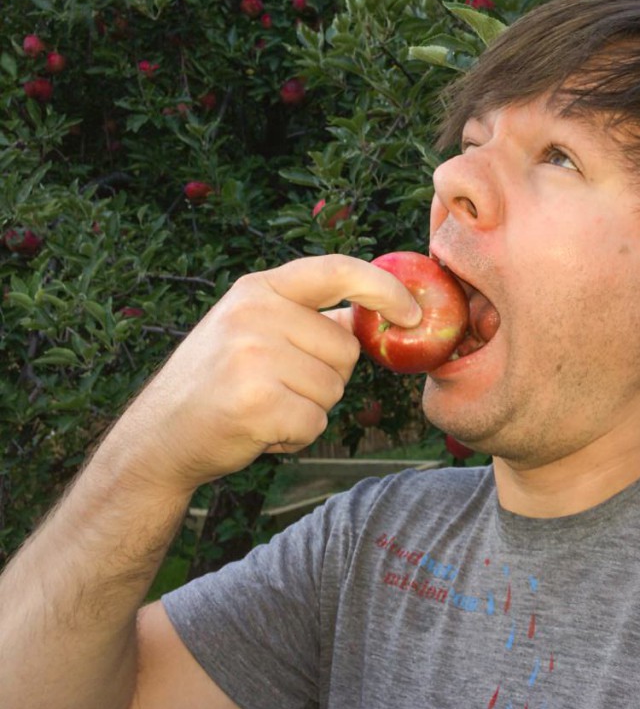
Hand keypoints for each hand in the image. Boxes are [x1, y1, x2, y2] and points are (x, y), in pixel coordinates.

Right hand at [98, 255, 421, 493]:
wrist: (157, 437)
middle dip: (326, 375)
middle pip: (346, 348)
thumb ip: (306, 317)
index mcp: (259, 289)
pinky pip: (316, 422)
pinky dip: (297, 435)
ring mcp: (253, 356)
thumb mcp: (251, 329)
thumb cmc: (216, 384)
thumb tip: (378, 311)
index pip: (337, 271)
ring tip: (263, 406)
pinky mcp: (257, 402)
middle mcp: (255, 314)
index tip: (414, 314)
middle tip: (275, 386)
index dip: (384, 289)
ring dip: (310, 408)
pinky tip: (261, 430)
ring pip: (335, 388)